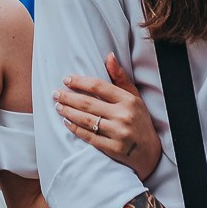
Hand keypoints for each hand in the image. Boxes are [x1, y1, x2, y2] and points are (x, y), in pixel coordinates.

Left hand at [56, 54, 160, 178]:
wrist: (150, 152)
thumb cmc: (140, 120)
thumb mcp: (134, 97)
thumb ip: (120, 77)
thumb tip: (109, 56)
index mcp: (128, 100)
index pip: (99, 87)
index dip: (80, 82)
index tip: (66, 80)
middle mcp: (123, 115)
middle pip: (88, 103)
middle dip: (68, 97)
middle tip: (55, 93)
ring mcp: (118, 133)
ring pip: (87, 120)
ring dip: (68, 112)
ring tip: (58, 106)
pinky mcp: (113, 148)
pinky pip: (89, 137)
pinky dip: (76, 129)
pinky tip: (66, 122)